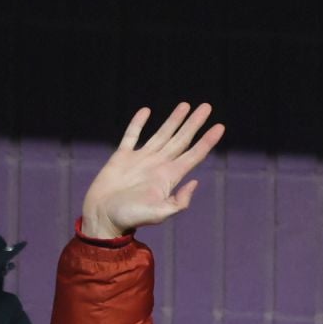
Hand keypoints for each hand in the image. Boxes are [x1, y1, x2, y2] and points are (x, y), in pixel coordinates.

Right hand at [80, 103, 226, 238]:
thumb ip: (178, 202)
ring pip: (162, 134)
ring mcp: (141, 159)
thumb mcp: (158, 214)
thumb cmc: (129, 218)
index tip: (220, 126)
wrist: (102, 217)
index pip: (193, 155)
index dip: (207, 141)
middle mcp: (158, 165)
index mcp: (169, 177)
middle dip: (194, 123)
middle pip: (181, 140)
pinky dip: (139, 123)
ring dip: (174, 120)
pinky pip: (132, 135)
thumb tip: (195, 182)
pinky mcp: (122, 157)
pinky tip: (147, 111)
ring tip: (186, 105)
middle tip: (207, 106)